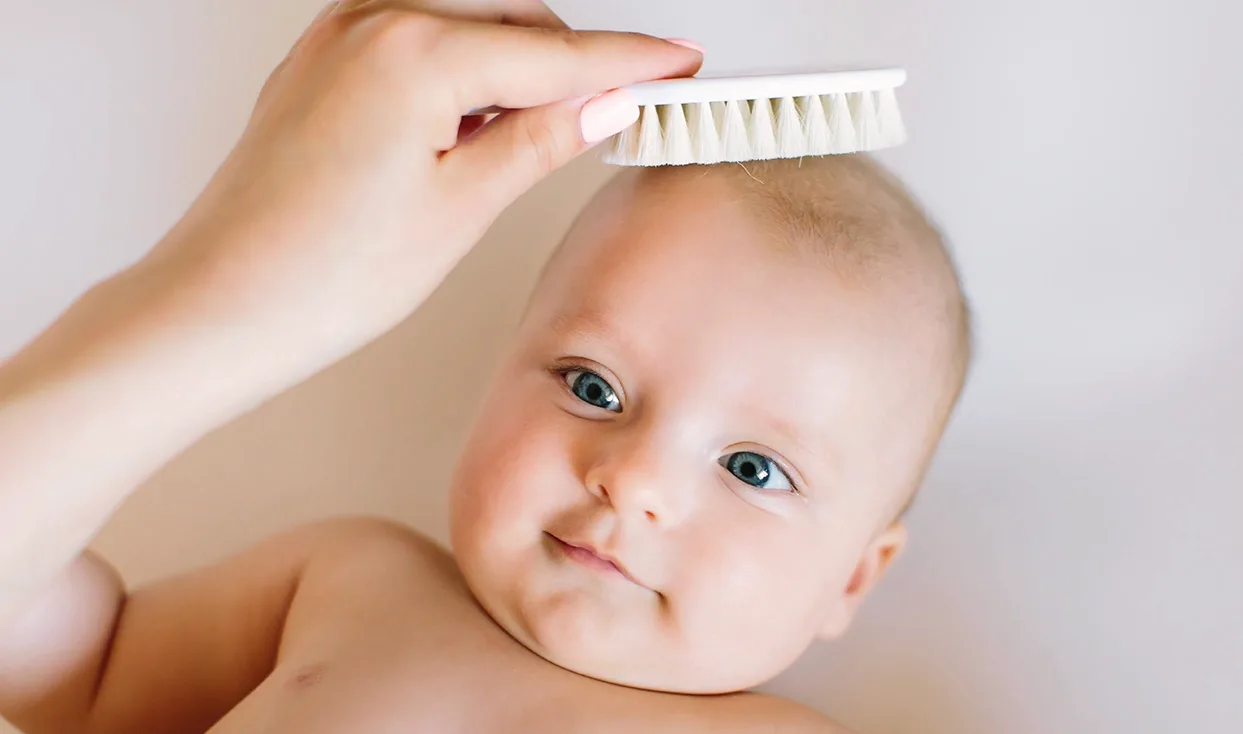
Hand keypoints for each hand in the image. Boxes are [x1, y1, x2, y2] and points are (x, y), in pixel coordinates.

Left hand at [0, 0, 698, 632]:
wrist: (216, 308)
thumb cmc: (317, 275)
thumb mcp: (461, 208)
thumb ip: (541, 139)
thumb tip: (604, 104)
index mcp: (414, 52)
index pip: (556, 52)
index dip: (630, 62)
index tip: (679, 64)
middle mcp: (371, 24)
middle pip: (513, 24)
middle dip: (573, 64)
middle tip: (628, 109)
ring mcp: (338, 41)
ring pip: (466, 31)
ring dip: (517, 70)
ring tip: (550, 134)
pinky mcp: (321, 68)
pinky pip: (416, 47)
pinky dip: (462, 77)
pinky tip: (479, 126)